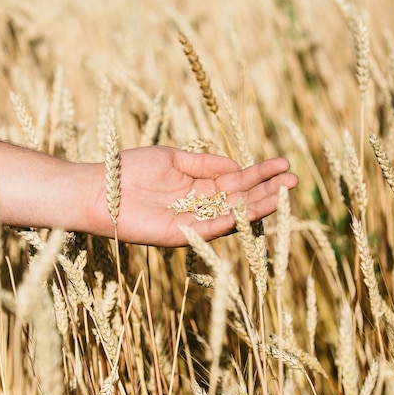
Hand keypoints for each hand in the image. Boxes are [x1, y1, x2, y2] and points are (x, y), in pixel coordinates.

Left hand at [95, 146, 297, 246]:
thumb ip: (204, 164)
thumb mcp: (173, 158)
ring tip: (282, 194)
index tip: (283, 165)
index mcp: (199, 187)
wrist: (99, 188)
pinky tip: (249, 209)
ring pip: (230, 215)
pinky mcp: (178, 236)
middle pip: (241, 199)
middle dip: (267, 190)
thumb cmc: (131, 170)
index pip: (237, 181)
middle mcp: (199, 206)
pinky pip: (208, 228)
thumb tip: (236, 165)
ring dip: (256, 206)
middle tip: (294, 180)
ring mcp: (191, 222)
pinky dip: (229, 220)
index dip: (260, 173)